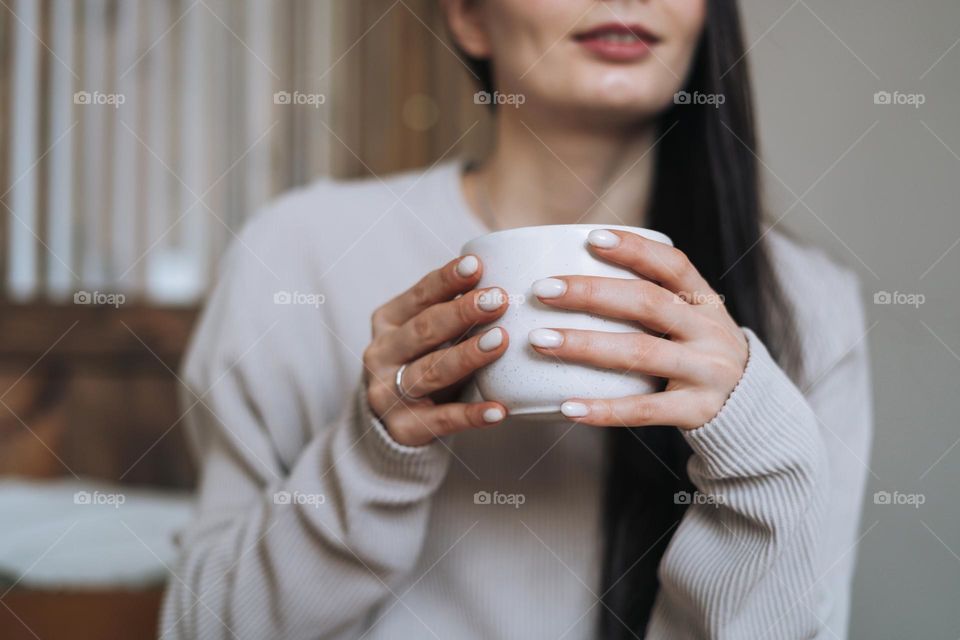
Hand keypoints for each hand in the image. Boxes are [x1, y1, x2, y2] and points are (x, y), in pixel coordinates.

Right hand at [363, 255, 510, 445]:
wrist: (393, 420)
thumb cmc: (426, 362)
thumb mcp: (429, 333)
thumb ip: (454, 310)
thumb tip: (507, 275)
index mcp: (388, 321)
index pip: (420, 295)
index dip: (447, 280)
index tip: (477, 265)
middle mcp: (381, 353)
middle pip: (423, 329)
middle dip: (461, 313)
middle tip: (499, 299)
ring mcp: (387, 392)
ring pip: (429, 371)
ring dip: (466, 356)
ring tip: (500, 341)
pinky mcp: (403, 428)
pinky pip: (441, 420)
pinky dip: (471, 415)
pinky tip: (498, 410)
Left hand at [527, 229, 748, 429]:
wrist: (751, 411)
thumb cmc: (698, 356)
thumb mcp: (691, 321)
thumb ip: (650, 302)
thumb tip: (571, 282)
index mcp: (705, 302)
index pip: (672, 265)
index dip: (634, 248)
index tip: (592, 237)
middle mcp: (709, 332)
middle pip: (648, 303)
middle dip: (591, 293)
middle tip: (543, 289)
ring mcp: (706, 371)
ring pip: (641, 353)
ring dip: (585, 345)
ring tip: (540, 340)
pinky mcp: (697, 411)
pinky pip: (644, 410)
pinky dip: (603, 409)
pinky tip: (567, 407)